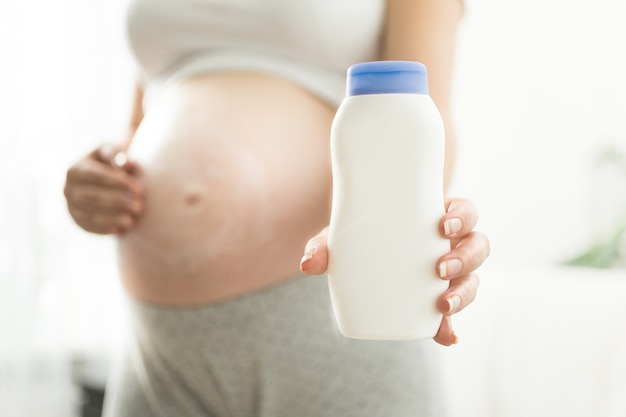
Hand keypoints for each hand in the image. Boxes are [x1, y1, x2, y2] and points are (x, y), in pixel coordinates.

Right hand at [64, 144, 144, 234]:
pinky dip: (106, 228)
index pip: (96, 175)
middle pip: (93, 196)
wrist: (101, 181)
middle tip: (140, 206)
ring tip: (133, 220)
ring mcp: (70, 206)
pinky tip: (122, 228)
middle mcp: (68, 188)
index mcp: (75, 169)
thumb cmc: (110, 163)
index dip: (118, 182)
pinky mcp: (77, 221)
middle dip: (118, 202)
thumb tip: (123, 163)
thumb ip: (116, 154)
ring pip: (90, 214)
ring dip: (113, 218)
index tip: (139, 189)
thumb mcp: (112, 153)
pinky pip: (90, 226)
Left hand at [300, 197, 489, 345]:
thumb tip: (308, 265)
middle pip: (477, 246)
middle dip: (466, 258)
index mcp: (437, 218)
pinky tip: (447, 338)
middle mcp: (450, 244)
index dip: (464, 216)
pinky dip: (450, 327)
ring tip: (443, 304)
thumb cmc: (359, 233)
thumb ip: (325, 245)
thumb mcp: (344, 234)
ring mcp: (449, 271)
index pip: (465, 212)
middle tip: (439, 267)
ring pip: (473, 279)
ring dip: (465, 293)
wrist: (359, 248)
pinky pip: (454, 313)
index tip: (445, 225)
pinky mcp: (440, 297)